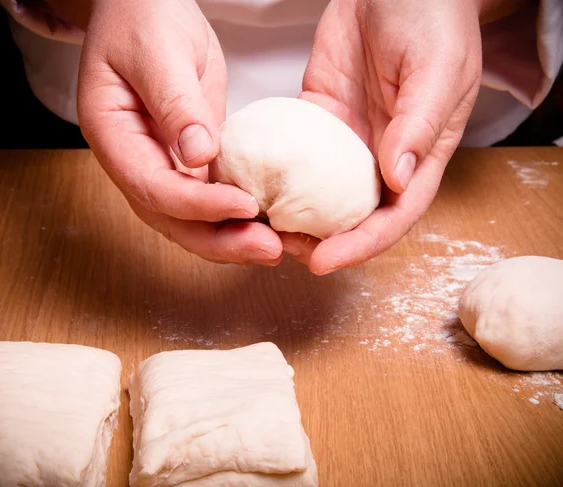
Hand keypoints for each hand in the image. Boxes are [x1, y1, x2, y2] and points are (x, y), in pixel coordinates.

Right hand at [74, 0, 282, 265]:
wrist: (147, 8)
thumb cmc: (143, 17)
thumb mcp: (158, 51)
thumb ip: (175, 102)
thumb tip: (199, 155)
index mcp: (112, 135)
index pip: (152, 186)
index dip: (197, 204)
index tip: (244, 205)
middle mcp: (134, 160)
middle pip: (170, 218)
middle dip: (219, 240)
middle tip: (267, 249)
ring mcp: (161, 164)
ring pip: (191, 217)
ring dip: (231, 236)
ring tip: (274, 245)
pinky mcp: (189, 160)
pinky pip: (211, 195)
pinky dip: (237, 213)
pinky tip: (268, 222)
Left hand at [282, 0, 481, 273]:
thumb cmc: (432, 20)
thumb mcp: (436, 69)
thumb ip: (419, 124)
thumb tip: (396, 177)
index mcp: (419, 157)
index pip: (393, 218)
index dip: (361, 246)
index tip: (322, 261)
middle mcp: (382, 159)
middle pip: (353, 218)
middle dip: (321, 243)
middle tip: (280, 249)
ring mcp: (347, 143)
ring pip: (320, 195)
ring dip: (293, 217)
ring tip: (259, 227)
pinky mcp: (318, 121)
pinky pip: (295, 156)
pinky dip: (276, 176)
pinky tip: (251, 186)